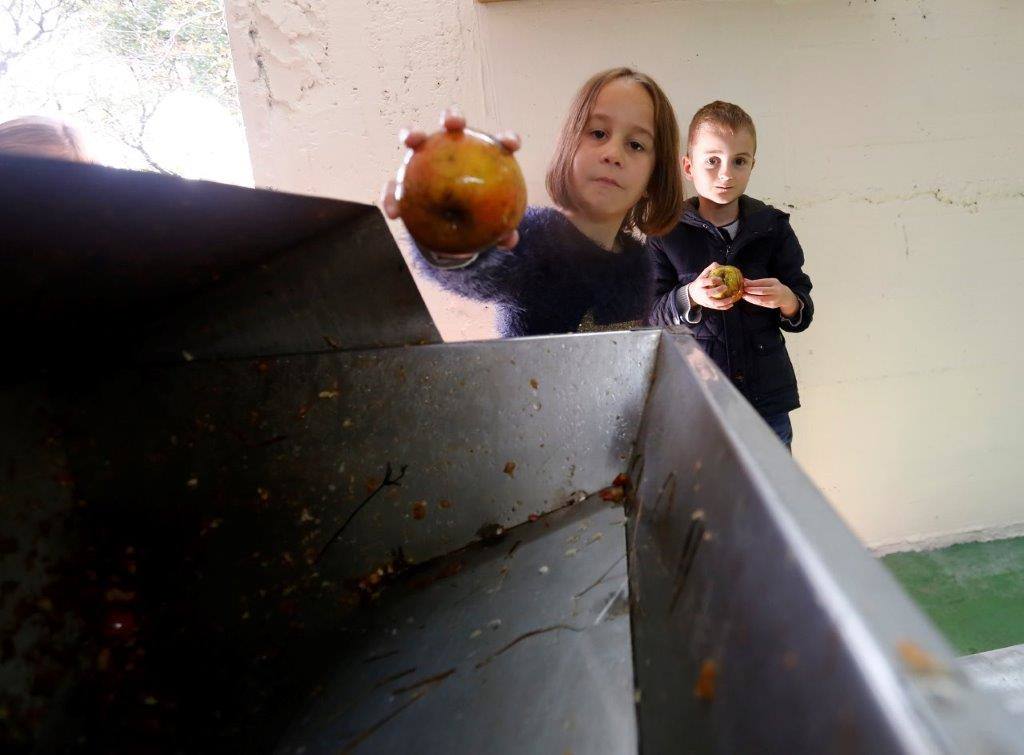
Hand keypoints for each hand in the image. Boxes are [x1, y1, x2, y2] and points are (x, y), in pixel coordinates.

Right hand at [379, 107, 521, 252]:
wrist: (446, 229)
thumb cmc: (473, 219)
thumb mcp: (487, 227)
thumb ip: (500, 231)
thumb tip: (510, 241)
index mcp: (480, 157)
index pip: (497, 143)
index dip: (506, 139)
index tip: (511, 144)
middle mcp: (452, 148)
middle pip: (454, 126)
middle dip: (453, 117)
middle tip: (454, 124)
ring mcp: (424, 158)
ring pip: (417, 139)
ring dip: (412, 133)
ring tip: (411, 139)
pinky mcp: (403, 177)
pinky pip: (394, 185)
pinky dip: (391, 196)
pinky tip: (393, 212)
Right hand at [687, 262, 742, 309]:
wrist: (692, 294)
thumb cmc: (701, 282)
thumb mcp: (703, 274)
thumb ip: (710, 268)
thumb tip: (719, 265)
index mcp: (700, 284)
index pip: (705, 282)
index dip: (713, 280)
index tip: (720, 279)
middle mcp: (702, 293)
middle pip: (709, 293)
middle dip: (717, 290)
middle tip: (726, 287)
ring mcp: (705, 301)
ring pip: (714, 303)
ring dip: (724, 302)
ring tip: (732, 299)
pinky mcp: (708, 306)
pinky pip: (717, 308)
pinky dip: (724, 307)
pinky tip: (731, 304)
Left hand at [742, 277, 799, 316]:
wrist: (786, 297)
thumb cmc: (775, 287)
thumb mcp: (769, 282)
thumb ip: (758, 282)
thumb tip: (744, 280)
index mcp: (774, 284)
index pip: (762, 283)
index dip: (753, 284)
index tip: (744, 283)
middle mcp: (775, 292)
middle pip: (762, 292)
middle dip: (751, 291)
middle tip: (743, 290)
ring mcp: (774, 300)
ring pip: (760, 300)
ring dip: (750, 298)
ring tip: (744, 295)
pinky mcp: (771, 306)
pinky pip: (760, 304)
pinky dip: (753, 301)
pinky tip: (748, 298)